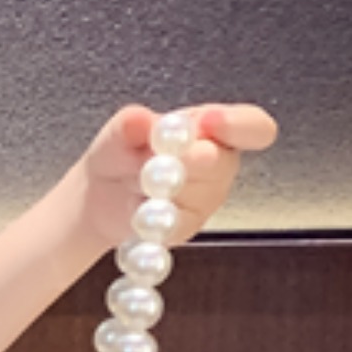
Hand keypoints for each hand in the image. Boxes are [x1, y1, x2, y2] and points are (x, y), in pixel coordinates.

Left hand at [74, 102, 279, 253]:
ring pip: (198, 199)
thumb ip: (128, 126)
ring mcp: (204, 199)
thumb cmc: (122, 154)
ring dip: (164, 193)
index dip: (238, 124)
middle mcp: (216, 163)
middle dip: (191, 161)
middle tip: (162, 163)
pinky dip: (152, 224)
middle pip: (222, 164)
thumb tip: (137, 120)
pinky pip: (175, 231)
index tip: (209, 121)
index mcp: (211, 128)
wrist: (100, 195)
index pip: (251, 126)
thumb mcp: (118, 134)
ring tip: (136, 186)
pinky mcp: (184, 229)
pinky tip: (135, 215)